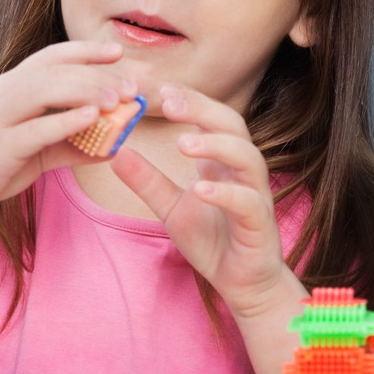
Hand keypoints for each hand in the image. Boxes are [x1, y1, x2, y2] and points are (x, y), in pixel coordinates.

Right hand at [0, 41, 134, 226]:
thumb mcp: (34, 152)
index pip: (50, 58)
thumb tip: (112, 146)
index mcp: (9, 88)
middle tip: (132, 86)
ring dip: (85, 90)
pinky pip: (34, 128)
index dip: (85, 51)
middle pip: (54, 71)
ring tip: (117, 99)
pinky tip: (92, 118)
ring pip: (44, 91)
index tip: (119, 53)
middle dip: (97, 74)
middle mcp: (1, 94)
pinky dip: (65, 121)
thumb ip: (70, 145)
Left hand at [108, 85, 301, 320]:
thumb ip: (148, 181)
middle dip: (203, 109)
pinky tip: (200, 190)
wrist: (241, 283)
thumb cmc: (213, 241)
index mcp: (223, 162)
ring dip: (217, 146)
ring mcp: (255, 195)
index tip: (158, 89)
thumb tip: (115, 152)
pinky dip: (225, 192)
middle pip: (233, 125)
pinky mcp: (259, 223)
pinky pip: (247, 201)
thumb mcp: (171, 208)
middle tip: (169, 103)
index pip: (212, 117)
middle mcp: (243, 171)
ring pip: (247, 157)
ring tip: (184, 143)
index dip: (189, 100)